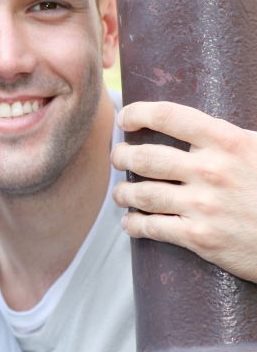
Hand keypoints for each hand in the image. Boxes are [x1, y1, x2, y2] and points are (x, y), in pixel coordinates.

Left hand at [111, 100, 256, 281]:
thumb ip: (232, 137)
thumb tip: (200, 122)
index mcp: (228, 141)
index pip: (168, 116)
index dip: (137, 113)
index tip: (125, 118)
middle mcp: (211, 170)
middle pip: (144, 157)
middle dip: (122, 157)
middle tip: (119, 158)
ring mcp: (204, 205)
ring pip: (141, 194)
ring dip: (123, 193)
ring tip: (121, 193)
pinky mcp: (201, 237)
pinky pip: (152, 228)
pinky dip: (134, 225)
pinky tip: (131, 223)